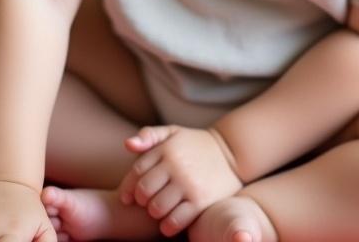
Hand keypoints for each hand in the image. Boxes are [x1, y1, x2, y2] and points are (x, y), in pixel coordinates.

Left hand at [118, 125, 242, 235]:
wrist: (230, 153)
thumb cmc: (194, 144)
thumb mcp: (173, 132)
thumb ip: (149, 135)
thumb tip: (128, 145)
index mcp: (167, 148)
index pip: (136, 171)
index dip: (129, 187)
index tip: (129, 197)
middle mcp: (176, 165)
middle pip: (144, 191)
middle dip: (142, 200)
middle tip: (148, 202)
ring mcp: (188, 184)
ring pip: (157, 208)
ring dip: (154, 213)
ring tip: (159, 210)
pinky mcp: (200, 201)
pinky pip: (174, 221)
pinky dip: (167, 226)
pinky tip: (169, 222)